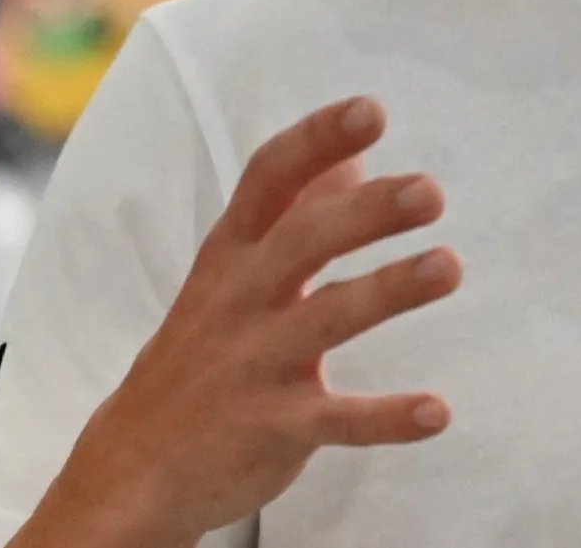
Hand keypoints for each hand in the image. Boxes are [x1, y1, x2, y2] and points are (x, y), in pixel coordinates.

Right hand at [33, 97, 461, 545]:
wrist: (130, 470)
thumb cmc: (202, 352)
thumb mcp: (234, 273)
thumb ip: (293, 214)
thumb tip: (351, 157)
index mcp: (233, 253)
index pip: (269, 179)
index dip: (317, 141)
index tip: (370, 110)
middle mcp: (241, 299)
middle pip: (304, 240)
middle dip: (366, 212)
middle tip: (431, 191)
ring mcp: (254, 364)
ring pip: (326, 318)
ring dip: (390, 290)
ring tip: (450, 266)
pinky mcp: (271, 429)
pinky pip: (336, 420)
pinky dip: (386, 418)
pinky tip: (438, 411)